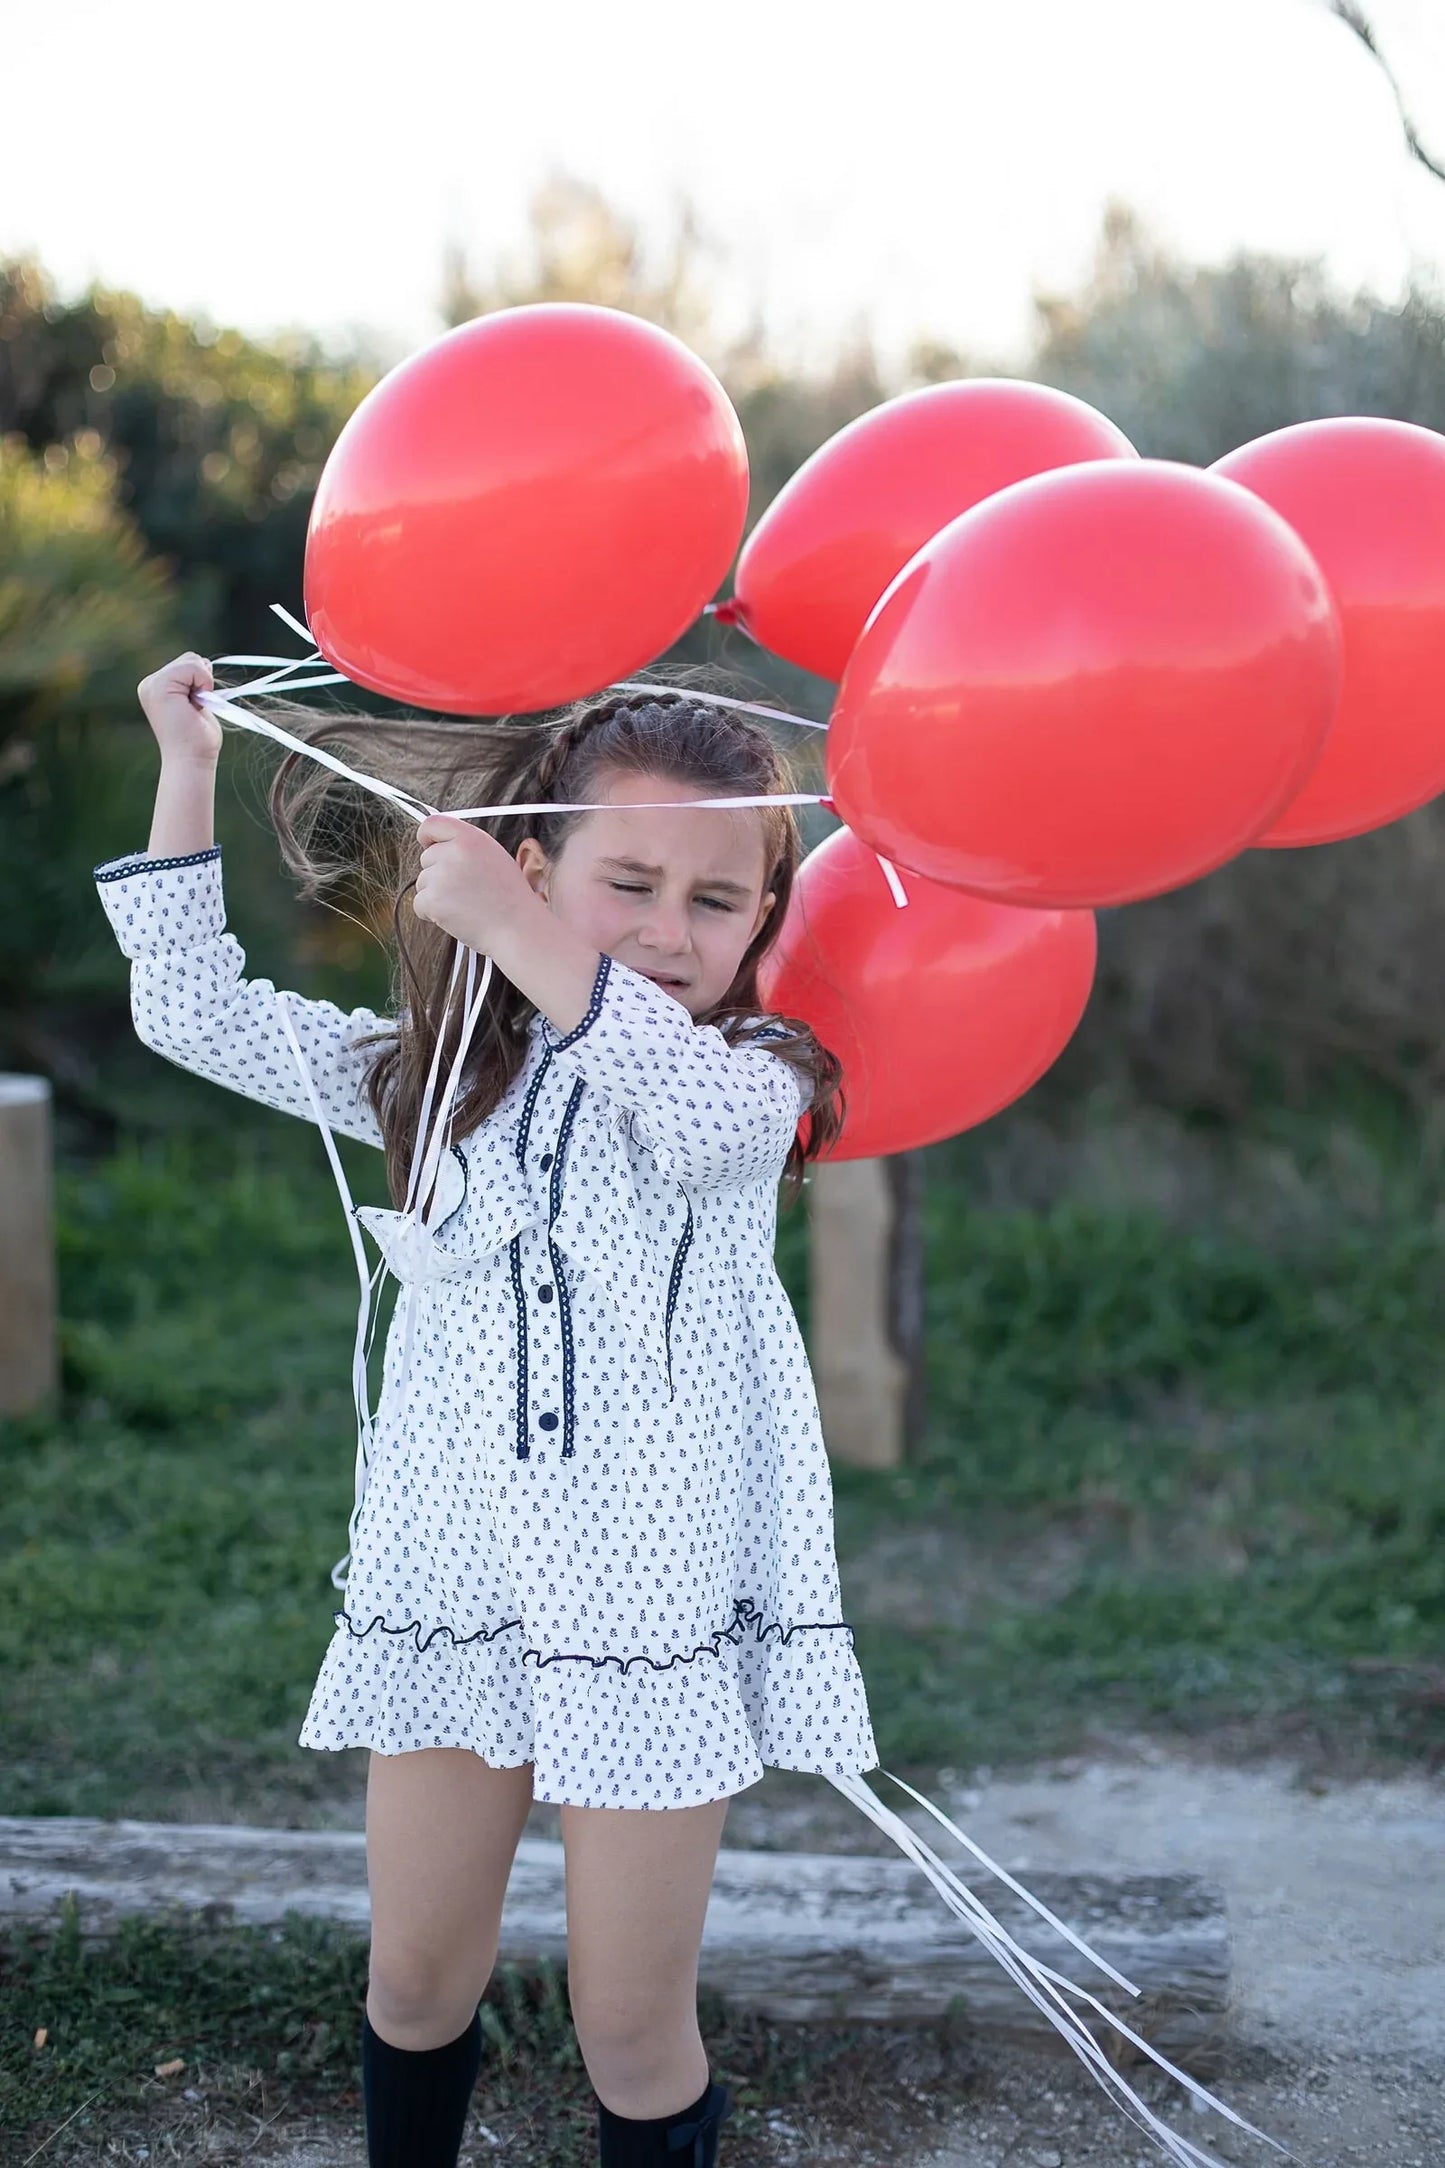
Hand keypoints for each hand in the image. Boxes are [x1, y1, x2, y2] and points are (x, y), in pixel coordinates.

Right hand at [138, 653, 222, 764]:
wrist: (191, 759)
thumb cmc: (198, 739)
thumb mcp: (198, 702)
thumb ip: (195, 681)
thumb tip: (204, 662)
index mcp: (156, 686)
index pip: (188, 663)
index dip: (202, 681)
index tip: (195, 707)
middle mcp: (150, 683)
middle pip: (190, 658)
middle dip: (202, 680)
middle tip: (195, 708)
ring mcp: (152, 684)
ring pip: (192, 660)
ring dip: (203, 682)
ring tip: (194, 707)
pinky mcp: (159, 686)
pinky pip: (193, 667)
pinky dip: (203, 682)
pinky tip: (196, 704)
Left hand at [412, 813, 533, 950]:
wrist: (517, 929)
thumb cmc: (509, 898)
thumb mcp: (494, 857)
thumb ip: (466, 846)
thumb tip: (437, 844)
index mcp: (472, 838)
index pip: (433, 824)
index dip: (426, 835)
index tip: (427, 844)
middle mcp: (455, 852)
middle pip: (426, 857)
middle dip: (439, 873)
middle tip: (466, 889)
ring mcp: (442, 876)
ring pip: (423, 882)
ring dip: (437, 895)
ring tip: (466, 904)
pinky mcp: (433, 900)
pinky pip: (419, 904)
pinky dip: (432, 913)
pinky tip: (457, 916)